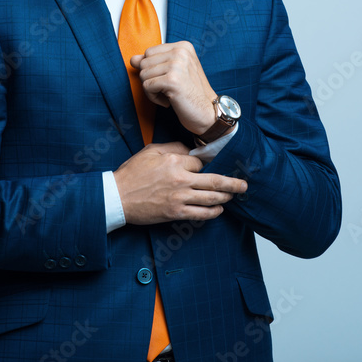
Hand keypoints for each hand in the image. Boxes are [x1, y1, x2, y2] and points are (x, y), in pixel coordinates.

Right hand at [113, 142, 247, 224]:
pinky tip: (219, 209)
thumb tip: (190, 151)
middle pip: (214, 181)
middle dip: (232, 183)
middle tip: (244, 184)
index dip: (207, 165)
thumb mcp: (151, 151)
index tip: (209, 167)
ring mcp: (179, 198)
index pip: (201, 163)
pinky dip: (213, 212)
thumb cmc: (132, 173)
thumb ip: (173, 147)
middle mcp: (181, 180)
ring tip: (234, 195)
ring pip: (211, 198)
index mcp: (175, 162)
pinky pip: (200, 214)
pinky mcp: (175, 212)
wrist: (118, 196)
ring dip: (226, 197)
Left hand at [130, 41, 217, 135]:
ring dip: (152, 90)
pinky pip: (147, 87)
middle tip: (167, 89)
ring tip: (169, 95)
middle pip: (144, 63)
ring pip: (143, 75)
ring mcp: (177, 65)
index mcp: (183, 46)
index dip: (152, 70)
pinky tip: (168, 101)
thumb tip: (133, 59)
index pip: (149, 52)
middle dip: (150, 80)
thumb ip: (154, 63)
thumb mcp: (173, 73)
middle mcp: (181, 52)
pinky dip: (153, 98)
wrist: (208, 113)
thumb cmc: (191, 93)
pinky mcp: (172, 80)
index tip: (168, 80)